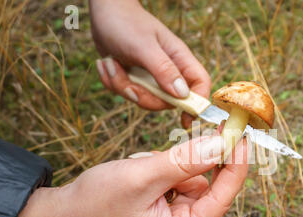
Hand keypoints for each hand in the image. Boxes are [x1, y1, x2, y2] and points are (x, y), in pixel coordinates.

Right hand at [2, 136, 247, 216]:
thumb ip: (185, 161)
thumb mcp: (142, 176)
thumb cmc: (94, 204)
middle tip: (202, 133)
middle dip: (197, 163)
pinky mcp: (160, 213)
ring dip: (174, 166)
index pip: (222, 199)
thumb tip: (220, 145)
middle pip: (208, 190)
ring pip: (190, 183)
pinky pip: (175, 184)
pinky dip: (163, 171)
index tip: (240, 136)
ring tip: (142, 168)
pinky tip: (140, 172)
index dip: (235, 165)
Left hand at [89, 0, 210, 127]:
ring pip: (143, 99)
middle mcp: (168, 70)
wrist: (102, 11)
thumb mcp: (144, 47)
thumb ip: (164, 70)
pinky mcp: (134, 78)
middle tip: (126, 81)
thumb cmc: (126, 22)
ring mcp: (150, 76)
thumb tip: (182, 95)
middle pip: (167, 101)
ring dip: (121, 85)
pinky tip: (106, 63)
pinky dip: (112, 82)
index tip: (186, 120)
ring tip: (110, 63)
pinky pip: (126, 93)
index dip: (198, 104)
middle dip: (143, 96)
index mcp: (179, 59)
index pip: (200, 84)